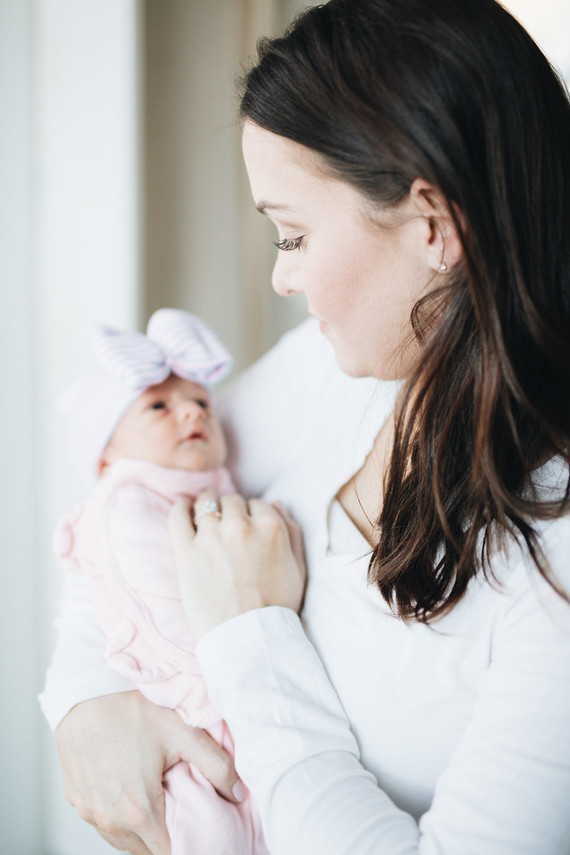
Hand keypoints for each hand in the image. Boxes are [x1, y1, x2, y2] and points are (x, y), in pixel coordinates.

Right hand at [55, 690, 242, 854]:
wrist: (85, 694)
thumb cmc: (132, 709)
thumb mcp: (183, 731)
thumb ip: (217, 766)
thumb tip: (238, 793)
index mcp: (139, 812)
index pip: (169, 853)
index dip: (188, 844)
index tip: (199, 830)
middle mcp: (110, 821)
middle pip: (146, 851)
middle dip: (167, 839)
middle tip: (183, 815)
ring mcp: (89, 812)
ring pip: (122, 841)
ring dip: (142, 832)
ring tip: (160, 806)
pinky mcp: (76, 801)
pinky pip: (103, 824)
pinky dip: (119, 819)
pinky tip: (132, 796)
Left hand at [168, 492, 305, 637]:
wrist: (249, 638)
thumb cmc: (278, 606)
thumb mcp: (299, 567)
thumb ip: (293, 531)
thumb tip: (278, 502)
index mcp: (271, 527)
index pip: (256, 503)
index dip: (251, 514)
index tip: (246, 527)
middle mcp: (241, 525)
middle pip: (231, 501)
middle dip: (230, 510)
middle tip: (226, 526)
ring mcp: (211, 536)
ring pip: (205, 503)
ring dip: (206, 506)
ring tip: (203, 515)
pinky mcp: (186, 550)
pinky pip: (177, 516)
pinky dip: (180, 509)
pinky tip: (183, 511)